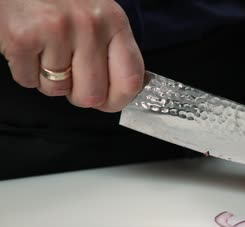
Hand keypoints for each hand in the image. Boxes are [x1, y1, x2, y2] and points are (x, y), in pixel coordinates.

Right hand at [0, 0, 143, 111]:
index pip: (130, 80)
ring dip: (49, 80)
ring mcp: (56, 31)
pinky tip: (30, 47)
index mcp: (115, 22)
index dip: (119, 100)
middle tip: (70, 73)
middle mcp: (89, 25)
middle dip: (78, 93)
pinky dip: (26, 72)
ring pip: (57, 91)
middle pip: (92, 96)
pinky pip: (28, 81)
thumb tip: (120, 93)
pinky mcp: (23, 37)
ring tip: (47, 51)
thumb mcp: (99, 16)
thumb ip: (112, 50)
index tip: (109, 101)